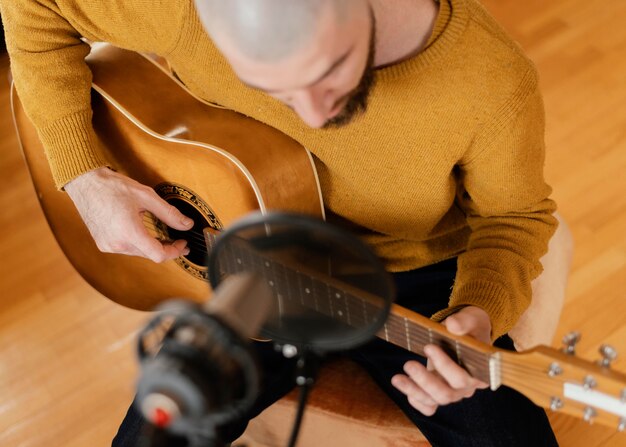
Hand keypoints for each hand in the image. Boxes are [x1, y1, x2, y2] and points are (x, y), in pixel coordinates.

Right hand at [64, 167, 193, 262]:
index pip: (158, 255)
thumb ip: (169, 213)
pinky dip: (138, 244)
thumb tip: (186, 225)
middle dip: (166, 248)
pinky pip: (127, 249)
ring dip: (152, 246)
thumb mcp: (147, 196)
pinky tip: (144, 234)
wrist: (85, 183)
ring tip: (162, 235)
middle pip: (150, 255)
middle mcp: (117, 243)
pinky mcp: (103, 244)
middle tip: (178, 240)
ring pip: (139, 253)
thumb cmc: (112, 187)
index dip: (174, 252)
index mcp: (129, 232)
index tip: (182, 244)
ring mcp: (108, 245)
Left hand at [391, 306, 491, 415]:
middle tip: (408, 364)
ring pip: (434, 401)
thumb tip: (452, 325)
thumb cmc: (471, 327)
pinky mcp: (440, 393)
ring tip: (396, 378)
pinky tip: (405, 387)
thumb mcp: (471, 319)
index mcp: (479, 373)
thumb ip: (463, 322)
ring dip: (414, 391)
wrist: (467, 333)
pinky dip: (416, 401)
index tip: (428, 347)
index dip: (445, 366)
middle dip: (425, 380)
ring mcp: (453, 393)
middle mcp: (467, 388)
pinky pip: (429, 407)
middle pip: (446, 394)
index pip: (462, 378)